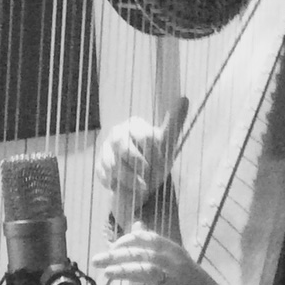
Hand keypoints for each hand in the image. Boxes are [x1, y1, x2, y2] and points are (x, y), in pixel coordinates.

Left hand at [90, 226, 228, 284]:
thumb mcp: (178, 262)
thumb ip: (156, 246)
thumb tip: (137, 225)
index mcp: (177, 254)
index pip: (149, 240)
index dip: (127, 241)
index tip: (111, 247)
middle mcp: (178, 267)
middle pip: (144, 255)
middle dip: (118, 255)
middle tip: (97, 260)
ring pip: (150, 273)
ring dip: (127, 271)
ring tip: (108, 274)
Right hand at [95, 96, 187, 236]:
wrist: (144, 181)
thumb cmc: (156, 158)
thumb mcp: (168, 143)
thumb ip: (175, 122)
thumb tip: (185, 98)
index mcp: (134, 125)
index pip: (145, 137)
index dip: (155, 153)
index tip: (162, 162)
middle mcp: (117, 134)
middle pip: (125, 149)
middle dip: (140, 165)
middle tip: (150, 174)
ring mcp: (106, 150)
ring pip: (114, 164)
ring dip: (131, 178)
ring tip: (143, 185)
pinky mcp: (99, 167)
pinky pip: (106, 176)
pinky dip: (120, 184)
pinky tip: (129, 186)